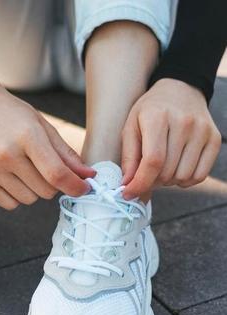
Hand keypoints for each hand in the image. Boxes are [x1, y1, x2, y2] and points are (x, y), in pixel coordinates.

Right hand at [0, 90, 93, 208]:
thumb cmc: (13, 115)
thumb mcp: (43, 126)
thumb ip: (67, 154)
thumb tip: (89, 176)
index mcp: (27, 136)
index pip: (56, 174)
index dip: (75, 186)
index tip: (84, 188)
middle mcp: (6, 154)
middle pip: (46, 191)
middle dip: (53, 184)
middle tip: (44, 166)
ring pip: (29, 200)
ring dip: (34, 190)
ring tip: (24, 168)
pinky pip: (10, 204)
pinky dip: (16, 195)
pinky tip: (11, 175)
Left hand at [121, 78, 221, 198]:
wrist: (180, 91)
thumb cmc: (150, 111)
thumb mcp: (131, 127)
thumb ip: (129, 157)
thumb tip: (128, 185)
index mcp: (158, 117)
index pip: (152, 161)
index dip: (140, 183)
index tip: (129, 193)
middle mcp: (184, 122)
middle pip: (167, 172)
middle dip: (152, 180)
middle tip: (146, 173)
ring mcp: (202, 131)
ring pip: (183, 177)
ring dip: (169, 181)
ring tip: (162, 167)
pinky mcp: (214, 139)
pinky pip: (200, 175)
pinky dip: (186, 180)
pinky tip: (177, 168)